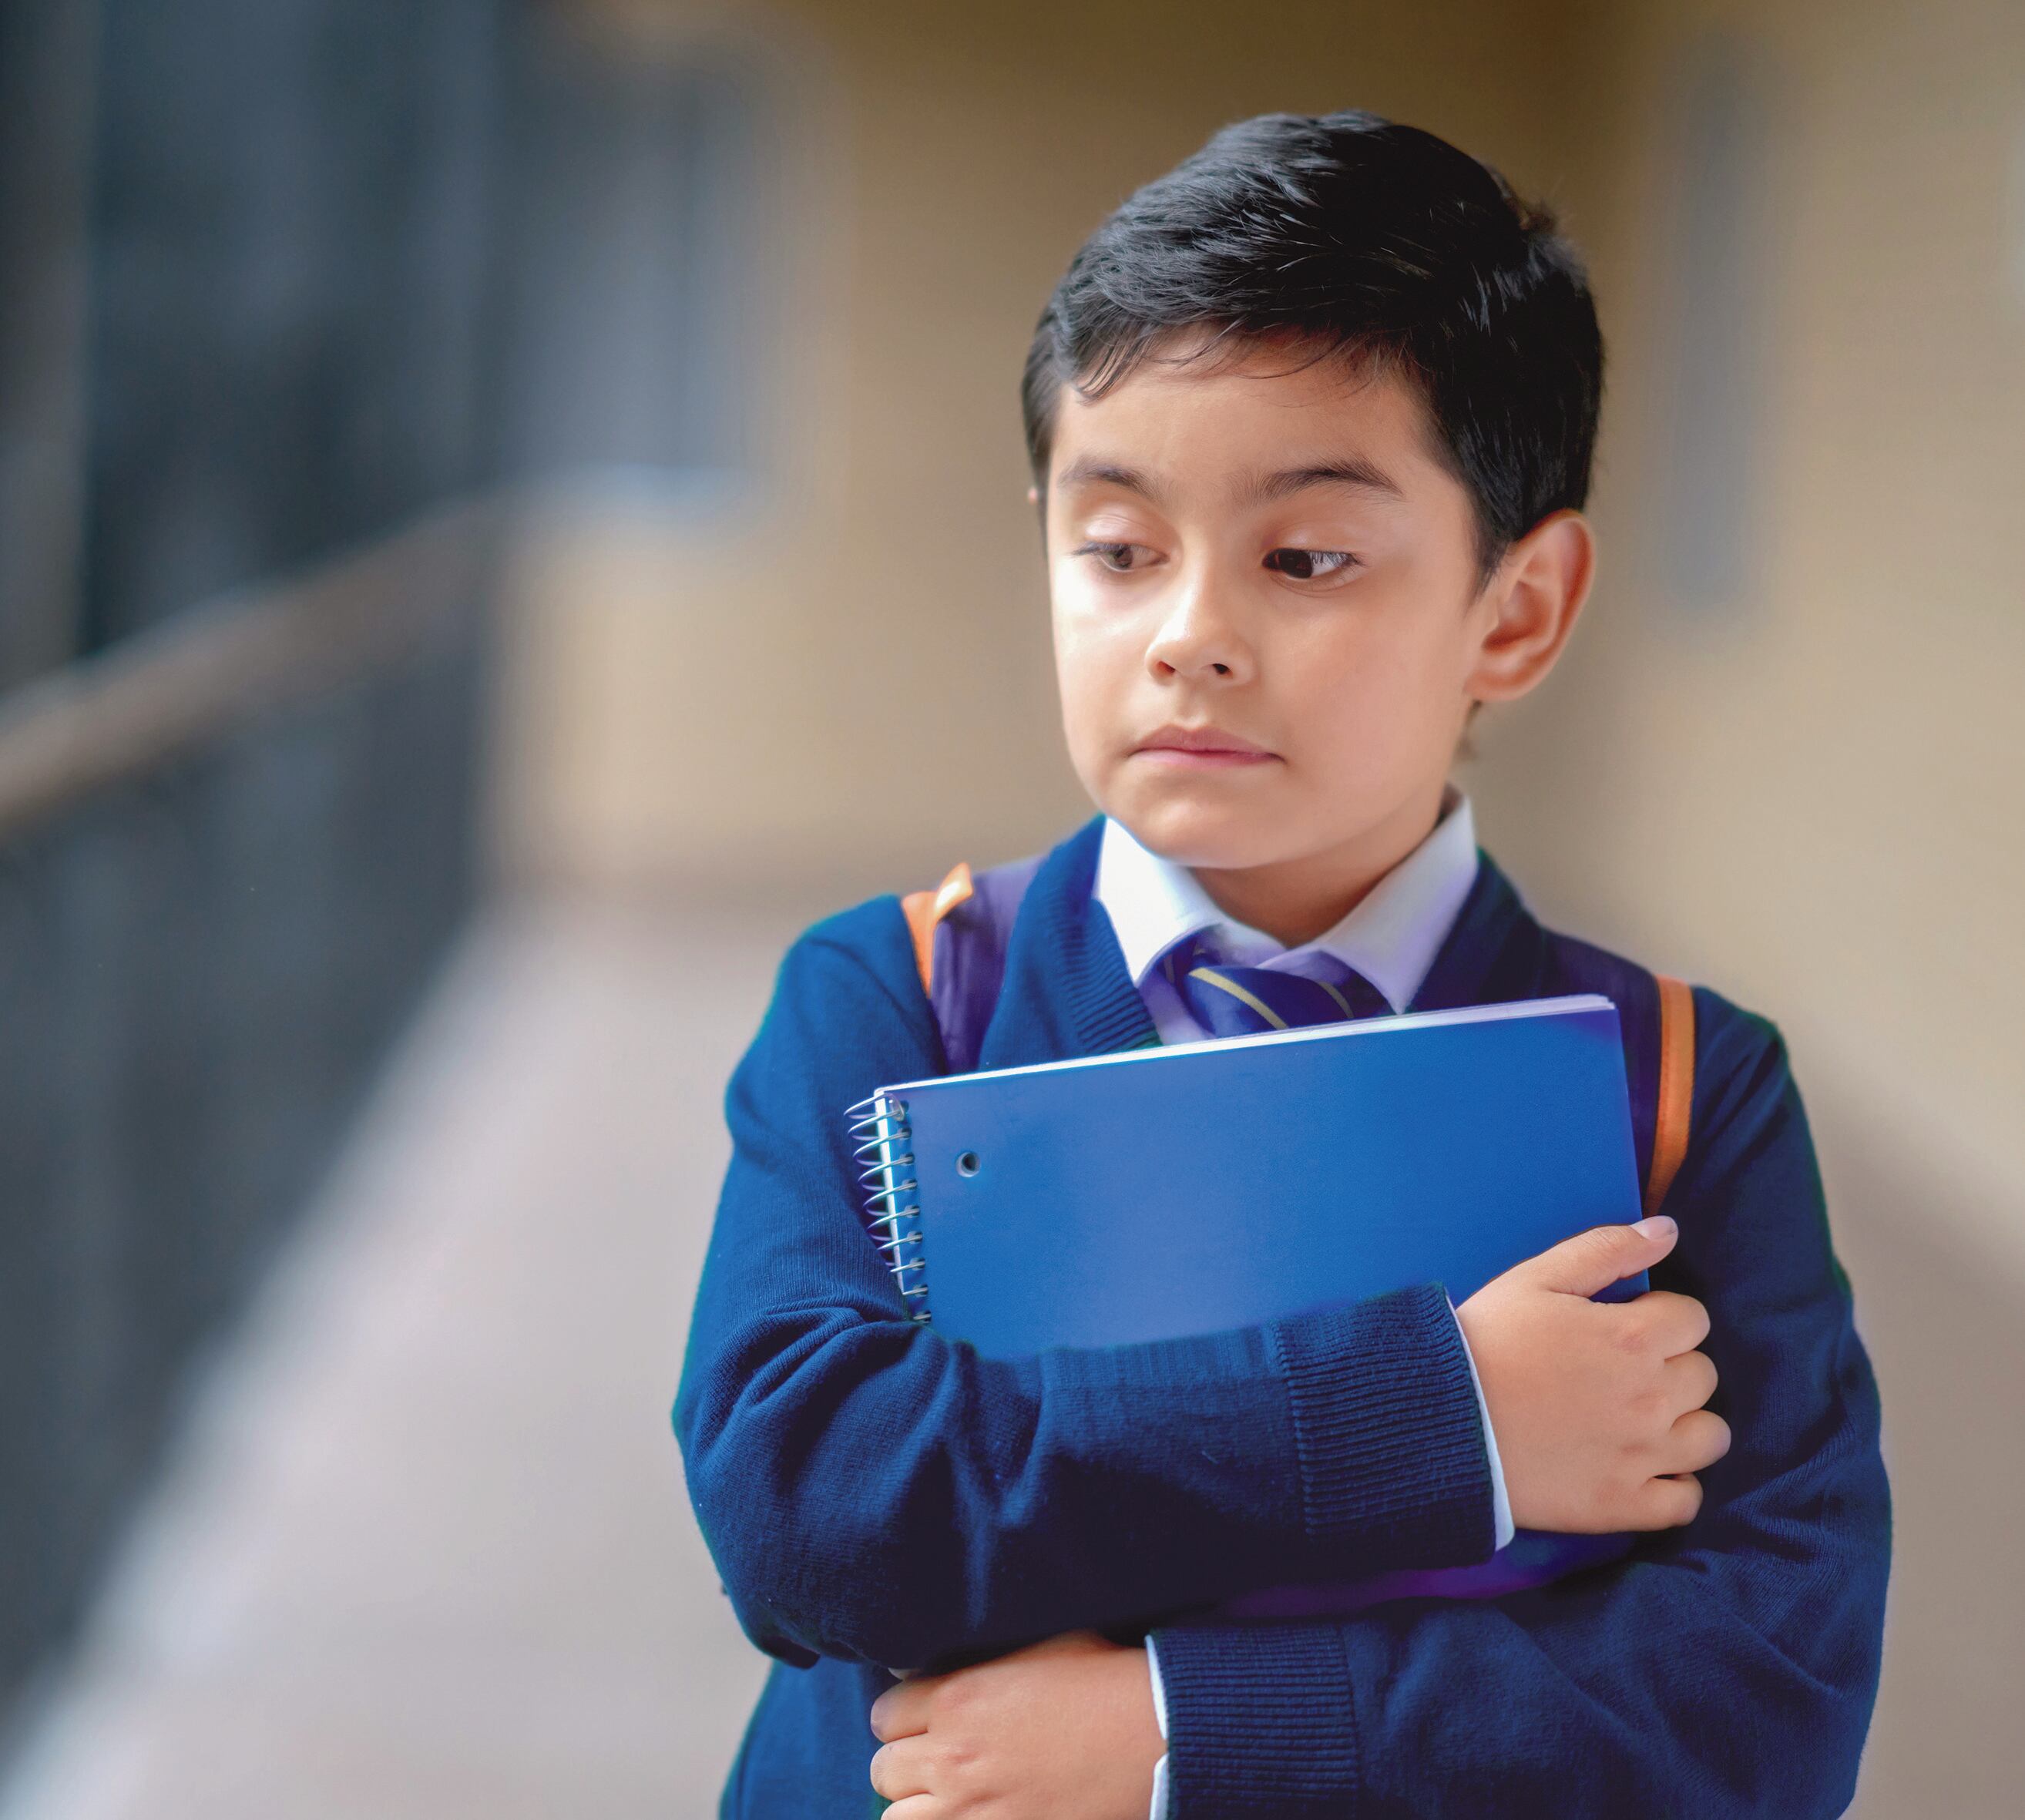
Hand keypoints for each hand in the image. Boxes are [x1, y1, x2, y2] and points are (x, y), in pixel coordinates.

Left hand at [868, 1629, 1162, 1819]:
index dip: (905, 1718)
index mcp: (957, 1698)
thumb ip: (978, 1662)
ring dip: (918, 1810)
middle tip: (941, 1764)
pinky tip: (970, 1816)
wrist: (1153, 1739)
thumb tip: (930, 1675)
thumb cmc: (1103, 1682)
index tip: (926, 1722)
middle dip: (908, 1766)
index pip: (885, 1715)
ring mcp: (970, 1810)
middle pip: (885, 1770)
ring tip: (948, 1801)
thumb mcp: (1037, 1647)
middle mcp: (951, 1757)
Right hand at [1456, 1214, 1729, 1532]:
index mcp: (1633, 1339)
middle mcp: (1650, 1398)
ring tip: (1643, 1419)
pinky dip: (1675, 1486)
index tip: (1626, 1325)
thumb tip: (1667, 1231)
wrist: (1439, 1420)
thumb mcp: (1534, 1279)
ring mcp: (1642, 1457)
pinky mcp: (1623, 1504)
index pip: (1694, 1320)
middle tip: (1624, 1370)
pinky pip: (1686, 1502)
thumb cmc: (1484, 1342)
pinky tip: (1644, 1467)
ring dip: (1686, 1424)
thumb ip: (1606, 1249)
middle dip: (1673, 1365)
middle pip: (1704, 1376)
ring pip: (1710, 1438)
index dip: (1662, 1316)